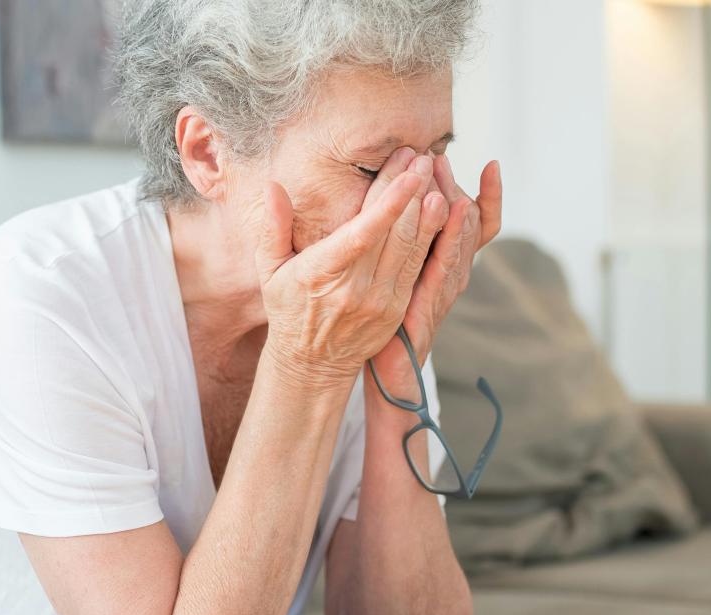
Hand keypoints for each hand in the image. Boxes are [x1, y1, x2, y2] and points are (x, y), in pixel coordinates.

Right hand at [257, 151, 448, 388]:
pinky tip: (441, 210)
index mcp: (322, 273)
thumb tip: (272, 187)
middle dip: (411, 190)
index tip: (406, 170)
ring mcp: (381, 301)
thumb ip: (273, 227)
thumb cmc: (288, 308)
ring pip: (412, 248)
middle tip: (422, 155)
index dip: (388, 201)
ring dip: (428, 209)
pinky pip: (420, 266)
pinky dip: (434, 236)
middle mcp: (355, 288)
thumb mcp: (270, 270)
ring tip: (435, 173)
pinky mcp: (397, 308)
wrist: (311, 363)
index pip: (362, 232)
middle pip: (393, 232)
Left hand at [368, 151, 501, 396]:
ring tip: (440, 168)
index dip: (482, 191)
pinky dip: (453, 234)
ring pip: (461, 235)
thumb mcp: (397, 276)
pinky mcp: (434, 301)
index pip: (475, 220)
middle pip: (465, 219)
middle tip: (435, 154)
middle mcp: (453, 271)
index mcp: (444, 262)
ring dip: (452, 198)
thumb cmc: (387, 322)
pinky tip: (451, 208)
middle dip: (451, 184)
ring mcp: (448, 287)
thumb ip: (400, 240)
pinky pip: (447, 263)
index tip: (463, 157)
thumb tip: (394, 201)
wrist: (389, 371)